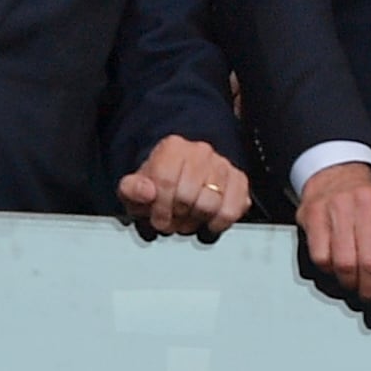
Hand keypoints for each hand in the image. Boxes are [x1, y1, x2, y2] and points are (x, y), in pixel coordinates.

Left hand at [117, 135, 251, 236]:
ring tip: (188, 219)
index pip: (165, 182)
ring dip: (196, 220)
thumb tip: (146, 191)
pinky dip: (219, 222)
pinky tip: (208, 222)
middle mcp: (200, 151)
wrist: (180, 178)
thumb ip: (132, 189)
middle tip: (172, 220)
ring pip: (211, 204)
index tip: (157, 218)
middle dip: (177, 217)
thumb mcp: (134, 189)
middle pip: (188, 196)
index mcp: (172, 148)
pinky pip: (233, 209)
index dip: (159, 208)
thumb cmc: (157, 186)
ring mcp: (222, 164)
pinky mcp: (239, 180)